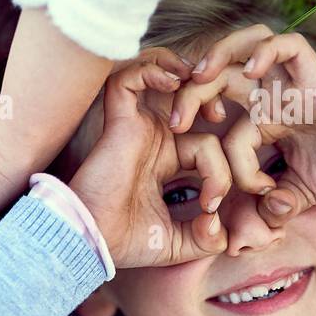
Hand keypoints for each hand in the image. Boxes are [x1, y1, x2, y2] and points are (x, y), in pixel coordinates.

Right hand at [69, 56, 231, 267]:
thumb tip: (221, 228)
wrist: (92, 242)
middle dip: (212, 102)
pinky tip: (174, 82)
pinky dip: (152, 70)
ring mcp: (136, 129)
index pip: (205, 147)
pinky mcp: (120, 122)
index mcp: (164, 164)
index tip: (210, 206)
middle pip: (189, 105)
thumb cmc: (124, 243)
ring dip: (184, 76)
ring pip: (160, 81)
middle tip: (222, 118)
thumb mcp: (177, 244)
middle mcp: (152, 141)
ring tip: (202, 86)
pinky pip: (130, 79)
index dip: (220, 171)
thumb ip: (207, 238)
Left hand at [181, 25, 315, 226]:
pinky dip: (268, 50)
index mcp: (263, 121)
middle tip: (174, 123)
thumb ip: (274, 208)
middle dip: (188, 96)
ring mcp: (291, 82)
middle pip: (216, 79)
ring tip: (198, 75)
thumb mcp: (302, 193)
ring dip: (217, 55)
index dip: (226, 166)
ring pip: (244, 47)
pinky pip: (289, 46)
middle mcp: (270, 96)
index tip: (243, 193)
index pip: (227, 136)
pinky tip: (253, 69)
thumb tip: (246, 236)